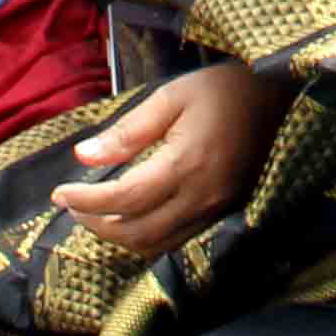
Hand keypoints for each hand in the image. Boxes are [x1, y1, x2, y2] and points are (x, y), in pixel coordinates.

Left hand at [52, 60, 290, 250]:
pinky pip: (180, 241)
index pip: (124, 199)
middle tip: (73, 206)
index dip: (85, 202)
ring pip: (159, 246)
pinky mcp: (227, 212)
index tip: (59, 193)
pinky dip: (149, 239)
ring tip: (97, 214)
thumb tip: (83, 156)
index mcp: (186, 165)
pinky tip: (133, 220)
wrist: (276, 95)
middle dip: (97, 224)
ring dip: (121, 238)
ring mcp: (218, 209)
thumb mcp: (169, 97)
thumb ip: (127, 132)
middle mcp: (203, 196)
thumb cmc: (221, 89)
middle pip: (138, 233)